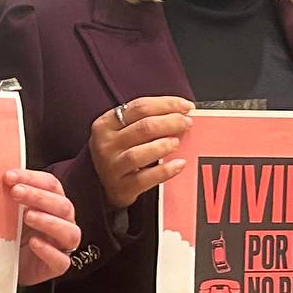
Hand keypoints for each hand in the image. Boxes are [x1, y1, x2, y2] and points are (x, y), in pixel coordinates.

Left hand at [5, 168, 81, 285]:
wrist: (9, 267)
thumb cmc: (13, 236)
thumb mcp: (9, 213)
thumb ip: (7, 196)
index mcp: (52, 204)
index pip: (51, 185)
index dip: (32, 178)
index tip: (9, 176)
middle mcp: (62, 222)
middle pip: (62, 205)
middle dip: (39, 196)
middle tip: (16, 192)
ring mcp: (62, 245)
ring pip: (69, 232)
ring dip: (48, 221)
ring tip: (27, 216)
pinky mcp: (56, 267)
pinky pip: (61, 260)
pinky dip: (48, 251)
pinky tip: (34, 243)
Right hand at [88, 96, 194, 211]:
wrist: (106, 184)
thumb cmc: (120, 152)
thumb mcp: (123, 131)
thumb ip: (146, 119)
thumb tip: (181, 111)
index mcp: (106, 124)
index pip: (140, 107)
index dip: (166, 104)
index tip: (185, 106)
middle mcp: (106, 144)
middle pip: (143, 128)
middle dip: (170, 122)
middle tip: (187, 123)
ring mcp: (112, 167)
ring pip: (138, 154)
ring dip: (163, 145)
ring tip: (177, 142)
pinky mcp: (121, 188)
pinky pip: (144, 179)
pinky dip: (164, 171)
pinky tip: (179, 164)